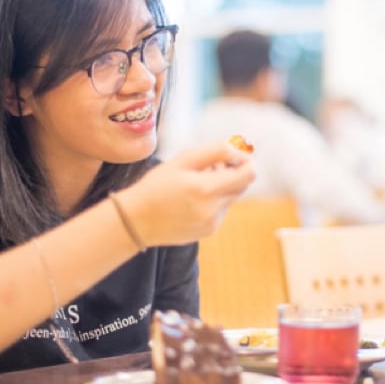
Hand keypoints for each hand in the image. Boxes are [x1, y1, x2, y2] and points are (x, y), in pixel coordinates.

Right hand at [115, 142, 255, 245]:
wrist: (136, 220)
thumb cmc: (157, 185)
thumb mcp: (183, 161)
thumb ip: (215, 152)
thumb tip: (240, 151)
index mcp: (207, 189)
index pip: (248, 175)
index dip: (246, 162)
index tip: (234, 157)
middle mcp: (213, 209)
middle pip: (241, 186)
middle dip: (232, 173)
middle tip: (211, 166)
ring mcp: (212, 223)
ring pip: (231, 198)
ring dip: (221, 188)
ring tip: (195, 183)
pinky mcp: (208, 231)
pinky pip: (220, 211)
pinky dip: (213, 202)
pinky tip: (191, 200)